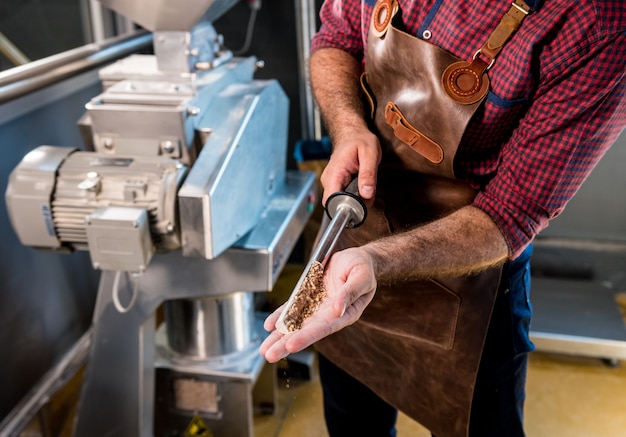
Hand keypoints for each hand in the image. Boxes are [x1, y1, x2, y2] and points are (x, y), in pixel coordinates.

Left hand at [260, 247, 377, 362]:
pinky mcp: (309, 296)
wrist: (357, 258)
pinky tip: (269, 325)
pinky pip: (292, 308)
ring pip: (295, 324)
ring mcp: (317, 307)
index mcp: (346, 313)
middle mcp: (329, 314)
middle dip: (286, 343)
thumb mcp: (362, 277)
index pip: (324, 328)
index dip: (307, 336)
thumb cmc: (363, 268)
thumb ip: (351, 293)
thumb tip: (338, 310)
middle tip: (270, 355)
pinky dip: (280, 317)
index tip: (291, 345)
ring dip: (279, 336)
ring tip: (265, 350)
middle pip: (306, 331)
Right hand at [321, 129, 381, 206]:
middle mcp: (329, 180)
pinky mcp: (335, 184)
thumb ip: (369, 174)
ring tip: (365, 184)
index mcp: (334, 173)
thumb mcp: (370, 154)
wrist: (352, 133)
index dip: (345, 208)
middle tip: (368, 191)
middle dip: (355, 204)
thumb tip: (367, 193)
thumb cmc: (360, 140)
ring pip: (342, 202)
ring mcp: (331, 182)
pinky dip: (355, 195)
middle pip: (338, 204)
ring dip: (356, 199)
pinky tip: (361, 184)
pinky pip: (344, 197)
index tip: (360, 206)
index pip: (331, 201)